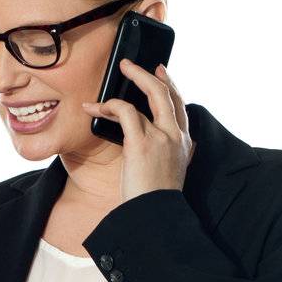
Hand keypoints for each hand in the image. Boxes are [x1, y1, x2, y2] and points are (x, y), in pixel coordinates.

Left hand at [80, 60, 194, 202]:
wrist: (154, 216)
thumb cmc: (154, 201)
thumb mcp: (167, 174)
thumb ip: (165, 155)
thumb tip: (148, 142)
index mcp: (184, 143)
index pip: (180, 106)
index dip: (170, 86)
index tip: (160, 73)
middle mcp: (177, 136)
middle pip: (168, 93)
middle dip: (148, 74)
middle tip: (130, 65)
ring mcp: (162, 137)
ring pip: (149, 95)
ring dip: (123, 88)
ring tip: (104, 90)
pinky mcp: (142, 142)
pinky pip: (126, 112)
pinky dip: (110, 106)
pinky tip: (96, 108)